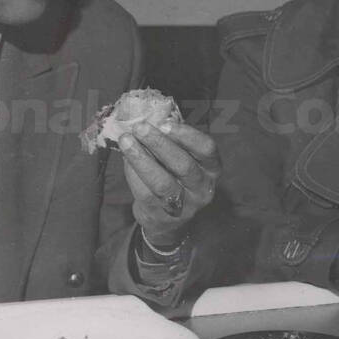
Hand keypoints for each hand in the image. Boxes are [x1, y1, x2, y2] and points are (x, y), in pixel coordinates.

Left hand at [118, 120, 219, 247]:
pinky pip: (145, 192)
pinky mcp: (163, 215)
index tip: (164, 123)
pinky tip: (126, 160)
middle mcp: (202, 188)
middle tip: (140, 127)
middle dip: (159, 143)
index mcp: (212, 168)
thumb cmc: (174, 177)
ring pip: (162, 182)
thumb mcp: (182, 158)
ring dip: (141, 159)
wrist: (166, 219)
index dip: (186, 135)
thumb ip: (172, 141)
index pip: (207, 149)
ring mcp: (184, 205)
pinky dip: (133, 174)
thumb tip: (149, 119)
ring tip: (126, 141)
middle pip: (183, 165)